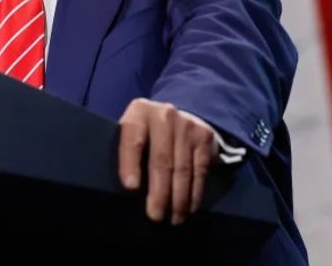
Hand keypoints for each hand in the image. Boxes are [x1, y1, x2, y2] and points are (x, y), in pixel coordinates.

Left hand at [118, 98, 216, 224]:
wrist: (176, 117)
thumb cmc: (146, 134)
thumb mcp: (131, 133)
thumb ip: (127, 152)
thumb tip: (128, 190)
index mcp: (139, 112)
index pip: (132, 139)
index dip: (130, 164)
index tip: (130, 188)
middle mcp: (164, 115)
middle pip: (162, 160)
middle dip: (159, 193)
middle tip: (155, 216)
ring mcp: (187, 124)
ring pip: (183, 169)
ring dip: (179, 199)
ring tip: (174, 219)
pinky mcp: (204, 136)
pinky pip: (200, 171)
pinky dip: (195, 193)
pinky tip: (190, 208)